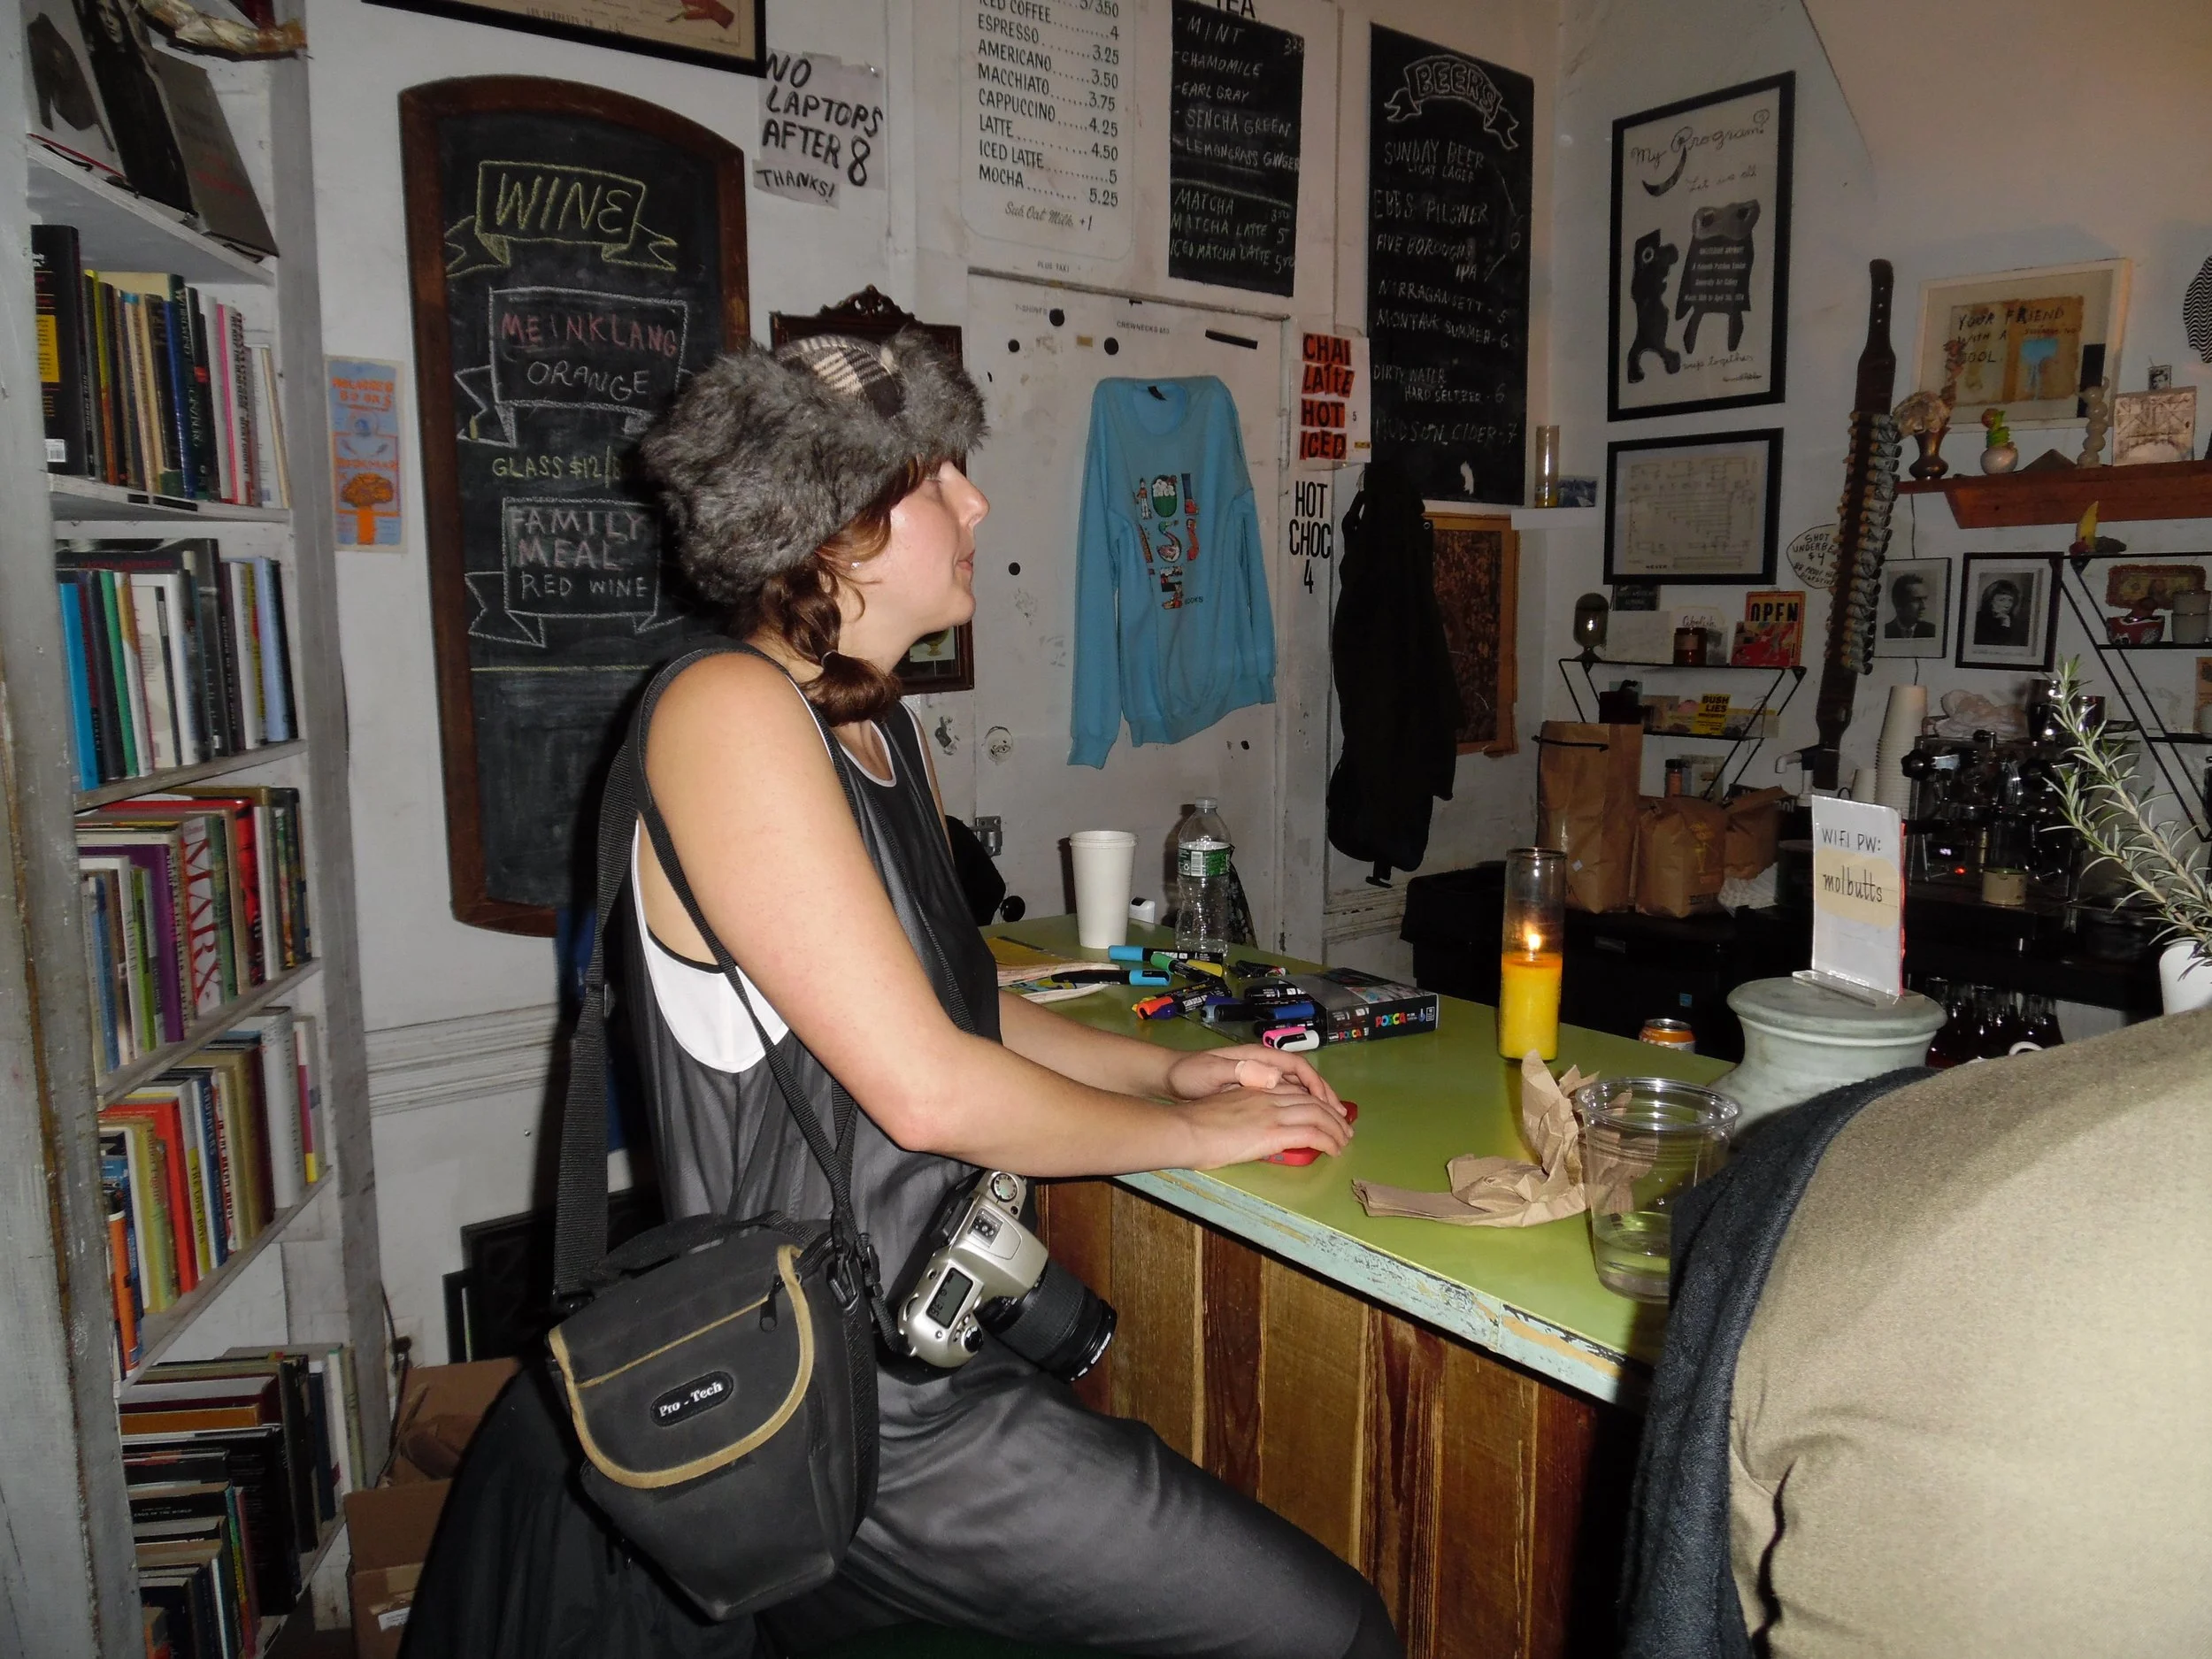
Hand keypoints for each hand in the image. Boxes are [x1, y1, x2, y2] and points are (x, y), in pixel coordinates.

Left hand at [1164, 1044, 1344, 1113]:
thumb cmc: (1189, 1073)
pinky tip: (1304, 1126)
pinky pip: (1283, 1099)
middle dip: (1324, 1097)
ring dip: (1314, 1105)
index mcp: (1258, 1057)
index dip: (1317, 1084)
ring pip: (1296, 1090)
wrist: (1168, 1076)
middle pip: (1303, 1079)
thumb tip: (1276, 1078)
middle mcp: (1262, 1065)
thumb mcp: (1213, 1070)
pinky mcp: (1251, 1091)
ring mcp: (1257, 1078)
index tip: (1329, 1104)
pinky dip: (1298, 1110)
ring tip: (1332, 1125)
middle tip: (1341, 1119)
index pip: (1298, 1068)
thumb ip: (1242, 1072)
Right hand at [1176, 1078, 1354, 1169]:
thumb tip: (1252, 1130)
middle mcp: (1269, 1096)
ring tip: (1344, 1141)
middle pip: (1313, 1100)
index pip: (1297, 1091)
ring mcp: (1273, 1112)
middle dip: (1333, 1114)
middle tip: (1344, 1129)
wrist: (1186, 1129)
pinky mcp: (1274, 1131)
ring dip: (1336, 1128)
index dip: (1316, 1101)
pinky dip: (1328, 1140)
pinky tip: (1334, 1150)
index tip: (1326, 1113)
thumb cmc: (1196, 1125)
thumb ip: (1244, 1114)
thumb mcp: (1225, 1110)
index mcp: (1256, 1089)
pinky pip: (1313, 1133)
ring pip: (1319, 1114)